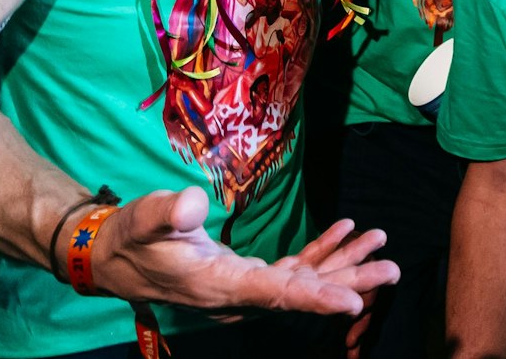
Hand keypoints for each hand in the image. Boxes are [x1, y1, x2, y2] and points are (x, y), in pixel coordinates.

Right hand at [90, 188, 397, 315]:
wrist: (113, 255)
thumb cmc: (129, 238)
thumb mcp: (142, 220)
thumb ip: (165, 213)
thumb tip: (191, 204)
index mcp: (218, 285)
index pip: (274, 293)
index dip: (315, 297)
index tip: (353, 302)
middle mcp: (237, 293)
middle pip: (302, 291)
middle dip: (348, 281)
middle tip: (392, 268)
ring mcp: (243, 285)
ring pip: (303, 279)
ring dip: (343, 263)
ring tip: (381, 242)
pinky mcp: (245, 273)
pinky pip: (291, 268)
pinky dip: (320, 251)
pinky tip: (345, 231)